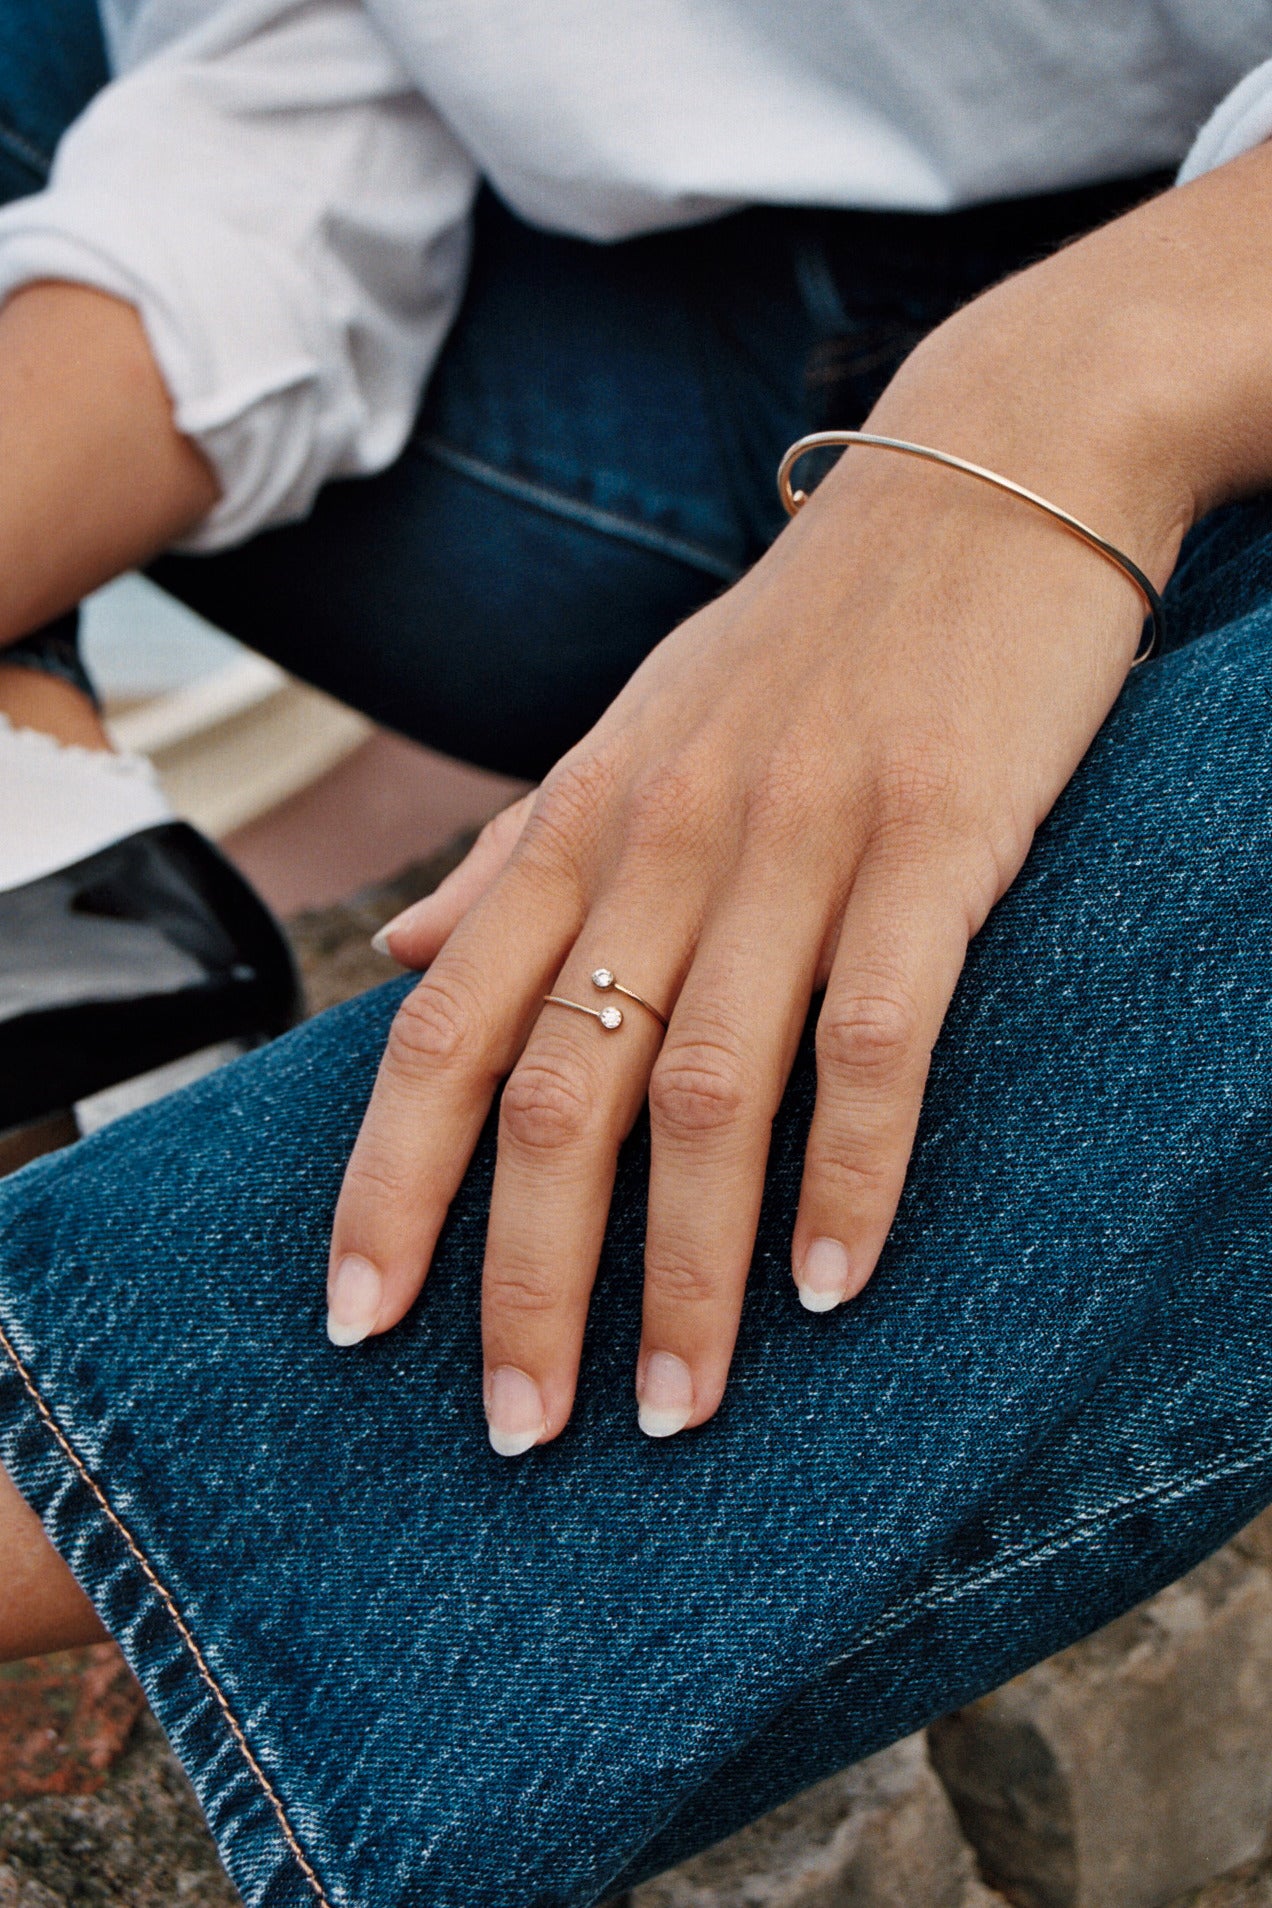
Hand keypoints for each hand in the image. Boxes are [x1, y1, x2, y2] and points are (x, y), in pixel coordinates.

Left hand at [327, 208, 1201, 1453]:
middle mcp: (665, 839)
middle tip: (518, 1428)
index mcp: (585, 821)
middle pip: (556, 1091)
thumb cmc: (806, 633)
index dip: (388, 1184)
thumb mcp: (634, 726)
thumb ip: (520, 849)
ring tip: (679, 1411)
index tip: (356, 1323)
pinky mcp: (933, 838)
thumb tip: (407, 941)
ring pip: (707, 1089)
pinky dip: (852, 1170)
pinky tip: (834, 1285)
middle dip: (524, 1279)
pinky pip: (878, 1033)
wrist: (986, 472)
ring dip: (686, 1271)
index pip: (445, 1026)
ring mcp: (799, 838)